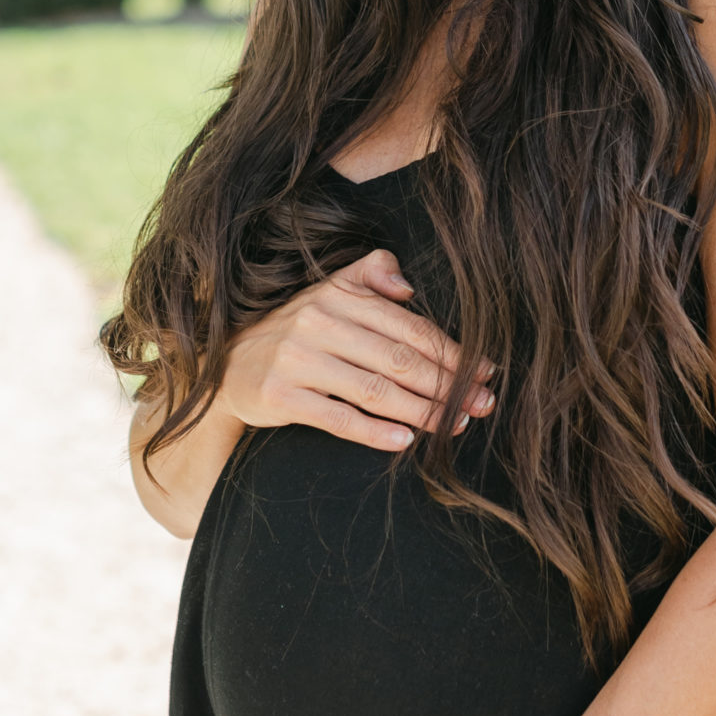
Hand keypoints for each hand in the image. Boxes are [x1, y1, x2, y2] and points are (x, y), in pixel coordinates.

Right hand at [218, 248, 493, 454]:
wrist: (230, 367)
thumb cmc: (296, 330)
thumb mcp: (328, 291)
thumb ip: (370, 274)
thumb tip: (408, 286)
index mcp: (338, 296)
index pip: (408, 325)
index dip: (451, 351)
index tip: (486, 371)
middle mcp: (318, 323)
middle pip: (398, 359)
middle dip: (448, 384)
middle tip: (483, 403)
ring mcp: (297, 360)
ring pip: (375, 390)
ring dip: (423, 411)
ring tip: (455, 424)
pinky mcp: (281, 397)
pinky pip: (339, 418)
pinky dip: (376, 432)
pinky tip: (406, 441)